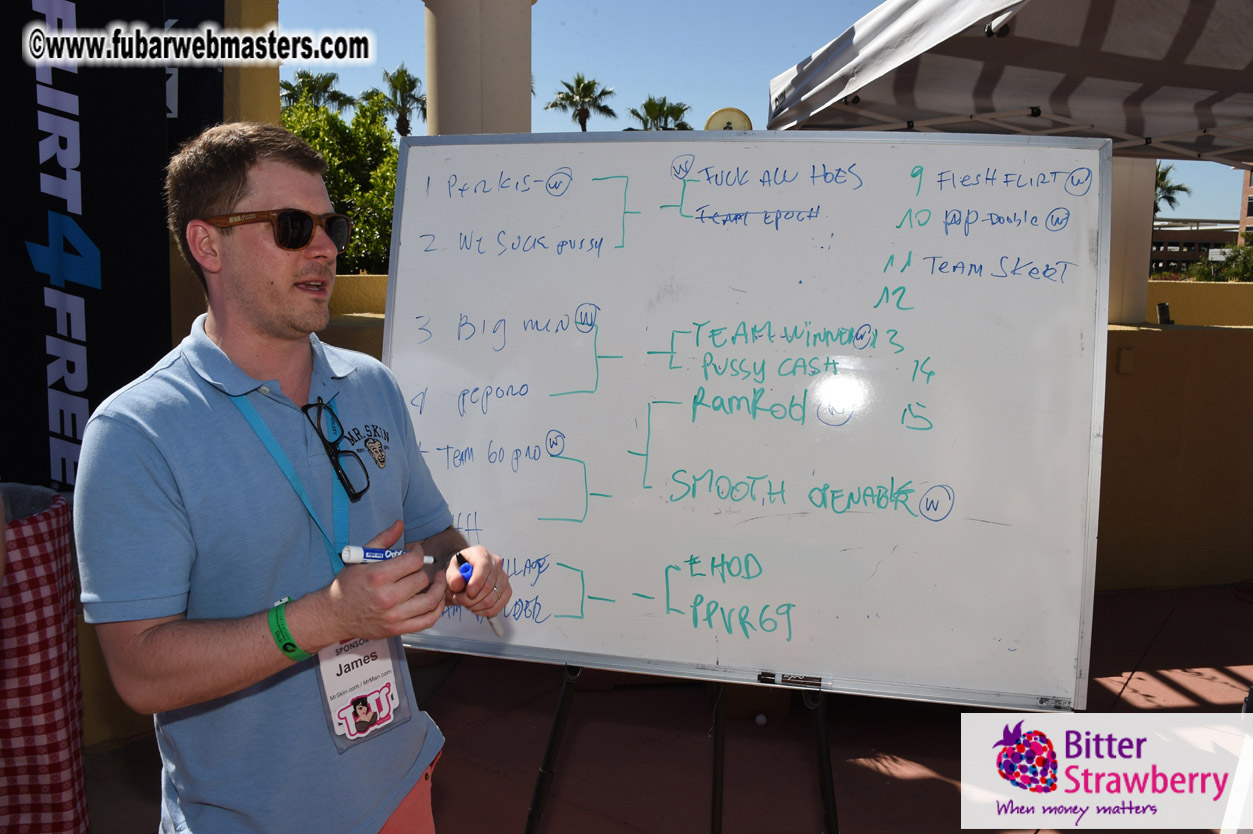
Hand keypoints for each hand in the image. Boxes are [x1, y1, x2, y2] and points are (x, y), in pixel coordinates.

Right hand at [324, 520, 448, 639]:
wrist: (334, 615)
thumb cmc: (347, 585)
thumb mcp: (360, 558)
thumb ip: (383, 540)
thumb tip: (400, 523)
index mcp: (378, 576)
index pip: (413, 561)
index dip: (419, 553)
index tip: (416, 552)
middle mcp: (388, 597)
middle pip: (421, 579)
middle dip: (424, 569)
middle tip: (420, 567)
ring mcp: (394, 616)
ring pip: (430, 600)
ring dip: (439, 588)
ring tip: (438, 580)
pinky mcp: (397, 629)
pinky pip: (427, 620)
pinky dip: (437, 609)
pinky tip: (436, 599)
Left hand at [445, 545, 511, 618]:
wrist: (467, 574)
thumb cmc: (460, 570)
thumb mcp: (451, 570)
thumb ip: (452, 577)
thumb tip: (458, 583)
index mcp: (481, 554)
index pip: (484, 567)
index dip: (477, 582)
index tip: (468, 592)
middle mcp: (495, 564)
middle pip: (489, 586)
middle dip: (471, 598)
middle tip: (459, 599)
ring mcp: (503, 577)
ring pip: (493, 598)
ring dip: (476, 606)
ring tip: (466, 603)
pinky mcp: (506, 590)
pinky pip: (498, 606)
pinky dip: (485, 611)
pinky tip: (476, 607)